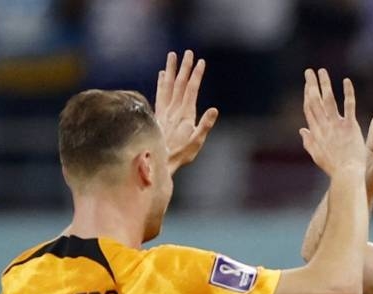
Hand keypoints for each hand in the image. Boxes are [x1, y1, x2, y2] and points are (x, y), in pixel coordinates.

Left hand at [155, 50, 218, 173]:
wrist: (158, 161)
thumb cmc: (181, 154)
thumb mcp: (197, 142)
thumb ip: (205, 125)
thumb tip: (214, 110)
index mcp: (185, 114)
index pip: (191, 89)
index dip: (196, 75)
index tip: (201, 62)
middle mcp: (173, 109)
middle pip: (179, 83)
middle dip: (185, 67)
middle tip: (188, 52)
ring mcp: (164, 111)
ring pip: (168, 85)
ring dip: (171, 69)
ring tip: (172, 56)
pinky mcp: (158, 115)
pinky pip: (160, 94)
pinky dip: (161, 82)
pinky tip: (162, 74)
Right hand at [299, 69, 365, 176]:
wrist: (346, 174)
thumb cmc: (333, 168)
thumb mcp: (316, 155)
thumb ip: (308, 141)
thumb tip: (301, 130)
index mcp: (316, 132)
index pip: (309, 109)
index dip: (307, 95)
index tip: (307, 85)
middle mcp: (324, 126)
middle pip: (315, 101)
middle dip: (311, 84)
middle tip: (309, 71)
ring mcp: (337, 125)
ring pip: (329, 100)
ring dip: (325, 84)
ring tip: (322, 71)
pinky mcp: (350, 126)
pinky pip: (349, 106)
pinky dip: (347, 93)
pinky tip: (346, 81)